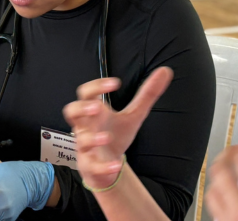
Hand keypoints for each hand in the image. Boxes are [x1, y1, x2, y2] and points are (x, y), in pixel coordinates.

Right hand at [63, 67, 172, 187]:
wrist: (107, 166)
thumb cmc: (115, 135)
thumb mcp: (134, 115)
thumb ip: (147, 94)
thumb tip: (165, 71)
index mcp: (94, 111)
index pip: (87, 93)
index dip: (97, 86)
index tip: (115, 83)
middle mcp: (86, 126)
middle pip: (71, 112)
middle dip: (81, 108)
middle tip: (96, 107)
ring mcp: (86, 146)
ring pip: (80, 140)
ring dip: (91, 138)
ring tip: (106, 137)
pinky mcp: (90, 165)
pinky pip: (92, 166)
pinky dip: (103, 166)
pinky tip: (116, 164)